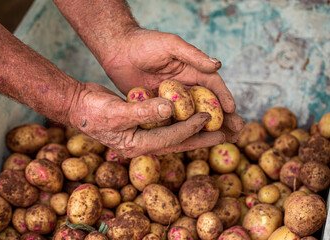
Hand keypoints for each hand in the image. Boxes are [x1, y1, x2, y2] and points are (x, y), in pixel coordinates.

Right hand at [68, 82, 226, 157]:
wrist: (78, 105)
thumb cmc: (92, 110)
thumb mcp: (116, 111)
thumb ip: (143, 111)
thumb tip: (170, 109)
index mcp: (137, 146)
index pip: (171, 138)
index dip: (191, 128)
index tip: (208, 117)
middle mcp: (142, 144)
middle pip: (178, 143)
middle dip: (201, 139)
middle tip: (224, 135)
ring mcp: (142, 136)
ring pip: (174, 134)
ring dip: (194, 130)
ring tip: (215, 127)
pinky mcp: (141, 125)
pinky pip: (165, 125)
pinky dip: (180, 121)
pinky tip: (191, 115)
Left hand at [101, 28, 242, 140]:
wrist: (117, 50)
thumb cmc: (145, 42)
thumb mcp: (170, 45)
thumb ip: (193, 55)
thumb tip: (218, 65)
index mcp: (191, 70)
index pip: (212, 86)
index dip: (223, 98)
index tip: (233, 111)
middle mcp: (184, 86)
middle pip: (207, 105)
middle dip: (222, 118)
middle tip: (236, 131)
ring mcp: (170, 98)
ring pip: (191, 116)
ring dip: (205, 128)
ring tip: (220, 140)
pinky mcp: (156, 107)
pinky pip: (171, 120)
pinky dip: (181, 130)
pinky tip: (190, 141)